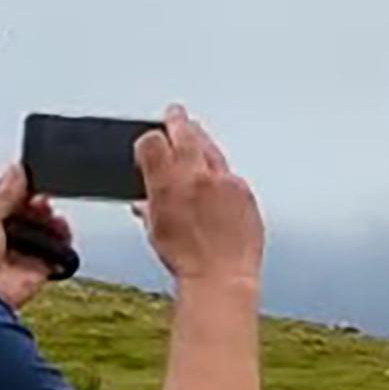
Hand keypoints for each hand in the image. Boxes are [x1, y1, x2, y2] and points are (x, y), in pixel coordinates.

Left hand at [0, 164, 71, 310]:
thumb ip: (3, 194)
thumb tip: (16, 169)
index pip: (6, 201)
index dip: (19, 190)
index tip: (31, 177)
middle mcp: (2, 239)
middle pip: (29, 214)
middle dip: (37, 203)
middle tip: (41, 197)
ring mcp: (21, 254)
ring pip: (45, 231)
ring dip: (51, 219)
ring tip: (49, 212)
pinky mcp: (38, 269)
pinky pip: (59, 251)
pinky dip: (64, 239)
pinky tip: (61, 228)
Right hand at [134, 105, 262, 287]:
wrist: (222, 275)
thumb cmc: (187, 260)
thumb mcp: (156, 230)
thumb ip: (150, 207)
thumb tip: (143, 201)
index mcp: (167, 184)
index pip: (152, 142)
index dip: (149, 139)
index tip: (150, 140)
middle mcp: (197, 177)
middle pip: (185, 134)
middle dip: (177, 122)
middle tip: (174, 114)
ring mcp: (224, 182)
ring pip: (211, 149)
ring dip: (201, 140)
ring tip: (195, 133)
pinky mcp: (245, 192)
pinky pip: (230, 174)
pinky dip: (221, 172)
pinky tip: (217, 175)